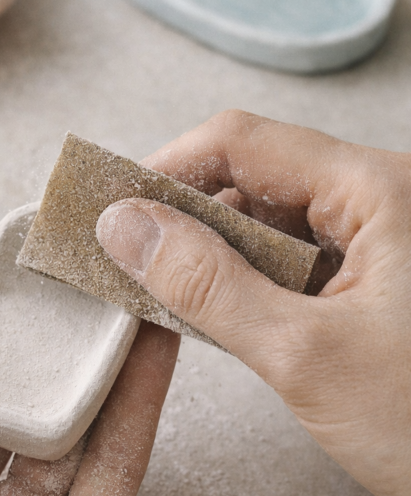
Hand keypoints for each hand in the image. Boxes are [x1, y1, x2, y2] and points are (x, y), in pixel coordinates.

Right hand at [96, 109, 410, 495]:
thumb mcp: (304, 354)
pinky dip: (249, 279)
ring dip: (214, 249)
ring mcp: (385, 239)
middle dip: (186, 212)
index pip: (244, 141)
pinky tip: (215, 310)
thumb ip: (206, 283)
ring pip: (274, 218)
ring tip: (162, 287)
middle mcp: (384, 198)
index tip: (112, 207)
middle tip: (127, 256)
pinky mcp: (380, 281)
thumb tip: (126, 226)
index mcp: (379, 188)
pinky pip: (298, 257)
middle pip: (257, 174)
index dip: (168, 167)